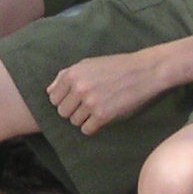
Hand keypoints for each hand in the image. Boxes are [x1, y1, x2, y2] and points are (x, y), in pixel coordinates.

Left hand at [47, 51, 165, 134]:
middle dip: (73, 111)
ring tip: (97, 109)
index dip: (64, 100)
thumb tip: (49, 92)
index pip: (53, 98)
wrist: (144, 71)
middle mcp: (79, 88)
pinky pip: (87, 129)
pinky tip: (101, 117)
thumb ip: (66, 76)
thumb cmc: (115, 66)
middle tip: (87, 105)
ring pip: (74, 122)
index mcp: (72, 74)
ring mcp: (90, 102)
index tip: (76, 99)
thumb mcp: (87, 64)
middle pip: (62, 112)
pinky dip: (92, 126)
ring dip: (84, 118)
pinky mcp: (103, 115)